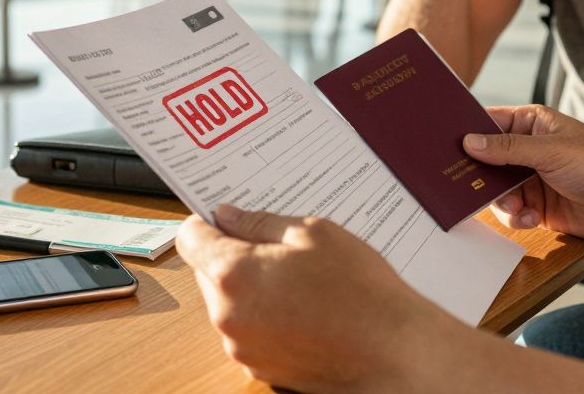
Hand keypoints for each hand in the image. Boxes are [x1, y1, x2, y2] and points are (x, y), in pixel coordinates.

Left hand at [176, 205, 456, 391]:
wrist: (393, 353)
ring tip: (301, 280)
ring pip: (230, 304)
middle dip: (234, 255)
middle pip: (208, 272)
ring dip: (251, 288)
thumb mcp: (313, 233)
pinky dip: (267, 317)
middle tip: (279, 247)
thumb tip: (227, 216)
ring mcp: (244, 348)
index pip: (190, 238)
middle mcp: (228, 316)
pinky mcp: (263, 369)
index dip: (206, 221)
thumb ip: (260, 223)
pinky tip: (305, 308)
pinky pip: (251, 331)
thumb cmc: (359, 291)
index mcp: (234, 275)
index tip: (225, 215)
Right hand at [464, 104, 583, 241]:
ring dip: (500, 201)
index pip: (490, 123)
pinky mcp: (539, 207)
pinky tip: (529, 219)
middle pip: (488, 160)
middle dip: (480, 175)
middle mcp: (529, 150)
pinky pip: (512, 212)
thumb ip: (507, 148)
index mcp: (532, 124)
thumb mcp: (550, 151)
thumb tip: (470, 142)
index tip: (447, 146)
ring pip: (496, 190)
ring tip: (514, 206)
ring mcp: (533, 179)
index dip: (469, 133)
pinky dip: (515, 217)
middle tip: (470, 186)